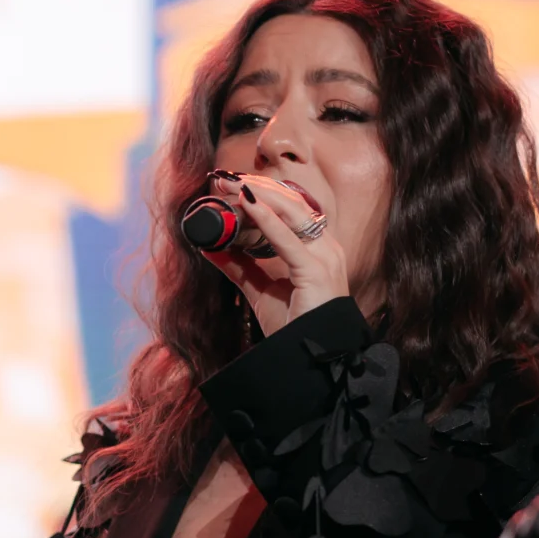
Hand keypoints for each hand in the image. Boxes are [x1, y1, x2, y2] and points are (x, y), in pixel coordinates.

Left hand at [201, 170, 350, 335]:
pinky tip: (247, 205)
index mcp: (318, 248)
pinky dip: (266, 220)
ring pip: (291, 213)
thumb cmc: (295, 326)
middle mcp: (326, 247)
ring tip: (231, 184)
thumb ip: (241, 268)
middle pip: (291, 204)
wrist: (309, 359)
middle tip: (225, 178)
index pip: (292, 209)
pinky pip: (288, 239)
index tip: (234, 183)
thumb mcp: (261, 290)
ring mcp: (324, 257)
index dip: (264, 192)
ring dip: (258, 195)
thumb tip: (212, 247)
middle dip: (257, 187)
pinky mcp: (316, 271)